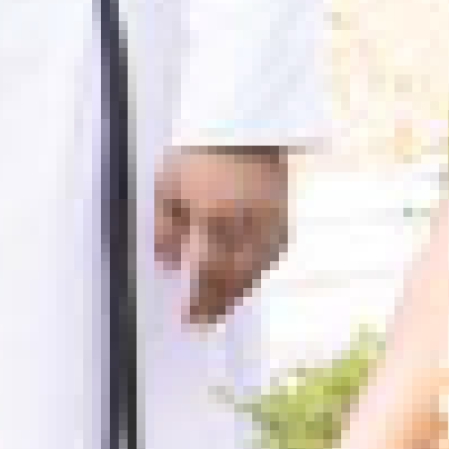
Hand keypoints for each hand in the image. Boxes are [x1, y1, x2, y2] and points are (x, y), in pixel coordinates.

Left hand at [155, 145, 294, 328]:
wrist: (244, 125)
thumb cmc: (198, 152)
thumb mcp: (166, 185)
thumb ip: (165, 228)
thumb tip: (169, 264)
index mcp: (216, 215)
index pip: (208, 272)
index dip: (199, 301)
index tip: (187, 319)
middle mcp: (248, 223)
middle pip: (234, 279)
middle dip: (217, 305)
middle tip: (201, 323)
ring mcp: (271, 221)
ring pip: (255, 271)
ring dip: (236, 293)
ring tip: (218, 309)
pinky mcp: (283, 217)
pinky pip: (269, 256)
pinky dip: (253, 273)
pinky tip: (240, 281)